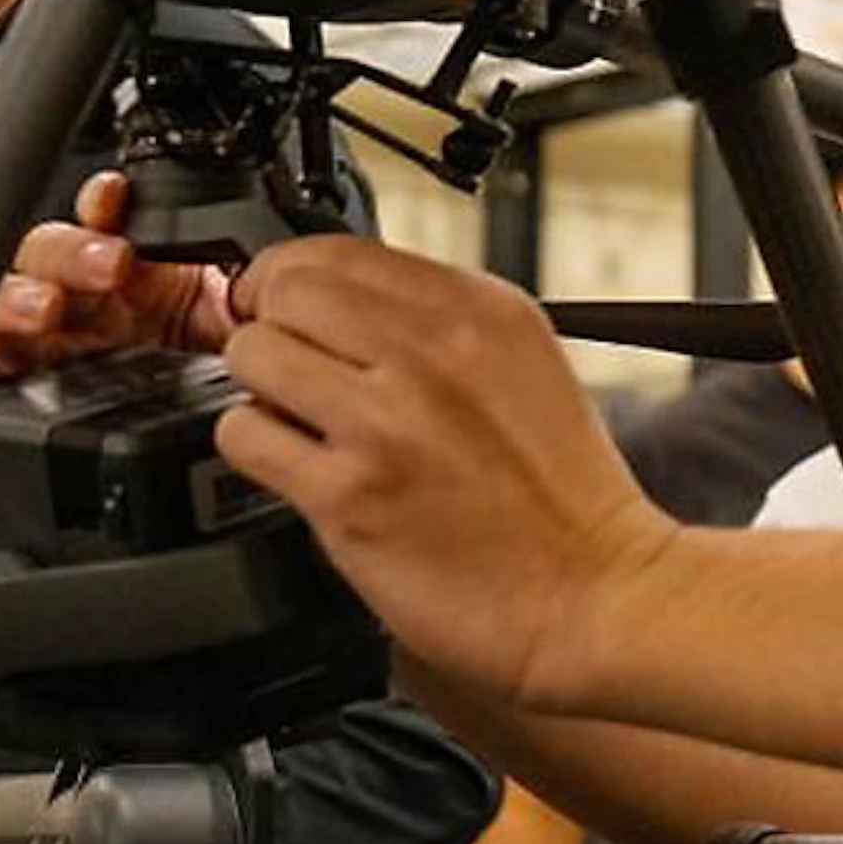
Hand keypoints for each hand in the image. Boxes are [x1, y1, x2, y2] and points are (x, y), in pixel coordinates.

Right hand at [0, 171, 235, 383]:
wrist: (234, 421)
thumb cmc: (226, 362)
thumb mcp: (239, 312)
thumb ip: (237, 276)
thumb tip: (248, 259)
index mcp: (130, 270)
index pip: (99, 219)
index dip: (100, 206)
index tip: (116, 200)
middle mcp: (80, 299)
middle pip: (44, 255)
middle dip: (69, 253)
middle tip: (109, 268)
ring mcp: (45, 340)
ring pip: (2, 302)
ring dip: (17, 297)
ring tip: (45, 308)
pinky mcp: (19, 386)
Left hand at [211, 235, 671, 709]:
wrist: (597, 594)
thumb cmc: (566, 498)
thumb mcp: (526, 364)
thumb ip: (440, 324)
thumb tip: (341, 304)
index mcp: (482, 310)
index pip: (337, 249)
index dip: (295, 278)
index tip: (290, 308)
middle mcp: (433, 353)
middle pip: (286, 289)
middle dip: (273, 325)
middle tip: (289, 366)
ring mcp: (386, 422)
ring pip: (253, 353)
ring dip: (262, 388)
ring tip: (299, 420)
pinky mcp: (348, 494)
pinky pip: (245, 435)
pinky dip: (258, 448)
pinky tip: (300, 466)